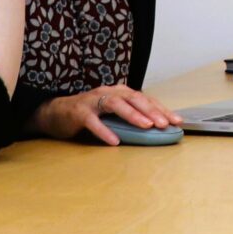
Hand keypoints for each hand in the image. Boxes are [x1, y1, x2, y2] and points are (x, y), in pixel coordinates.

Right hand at [31, 86, 185, 145]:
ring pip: (116, 105)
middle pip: (134, 98)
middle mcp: (109, 92)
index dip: (161, 108)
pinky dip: (105, 131)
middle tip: (164, 123)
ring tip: (146, 126)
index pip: (145, 99)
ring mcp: (93, 101)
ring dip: (133, 115)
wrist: (56, 113)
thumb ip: (129, 116)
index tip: (177, 120)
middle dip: (151, 110)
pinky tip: (114, 141)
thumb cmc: (89, 114)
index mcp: (120, 92)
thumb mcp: (112, 113)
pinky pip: (94, 121)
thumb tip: (155, 128)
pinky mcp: (79, 112)